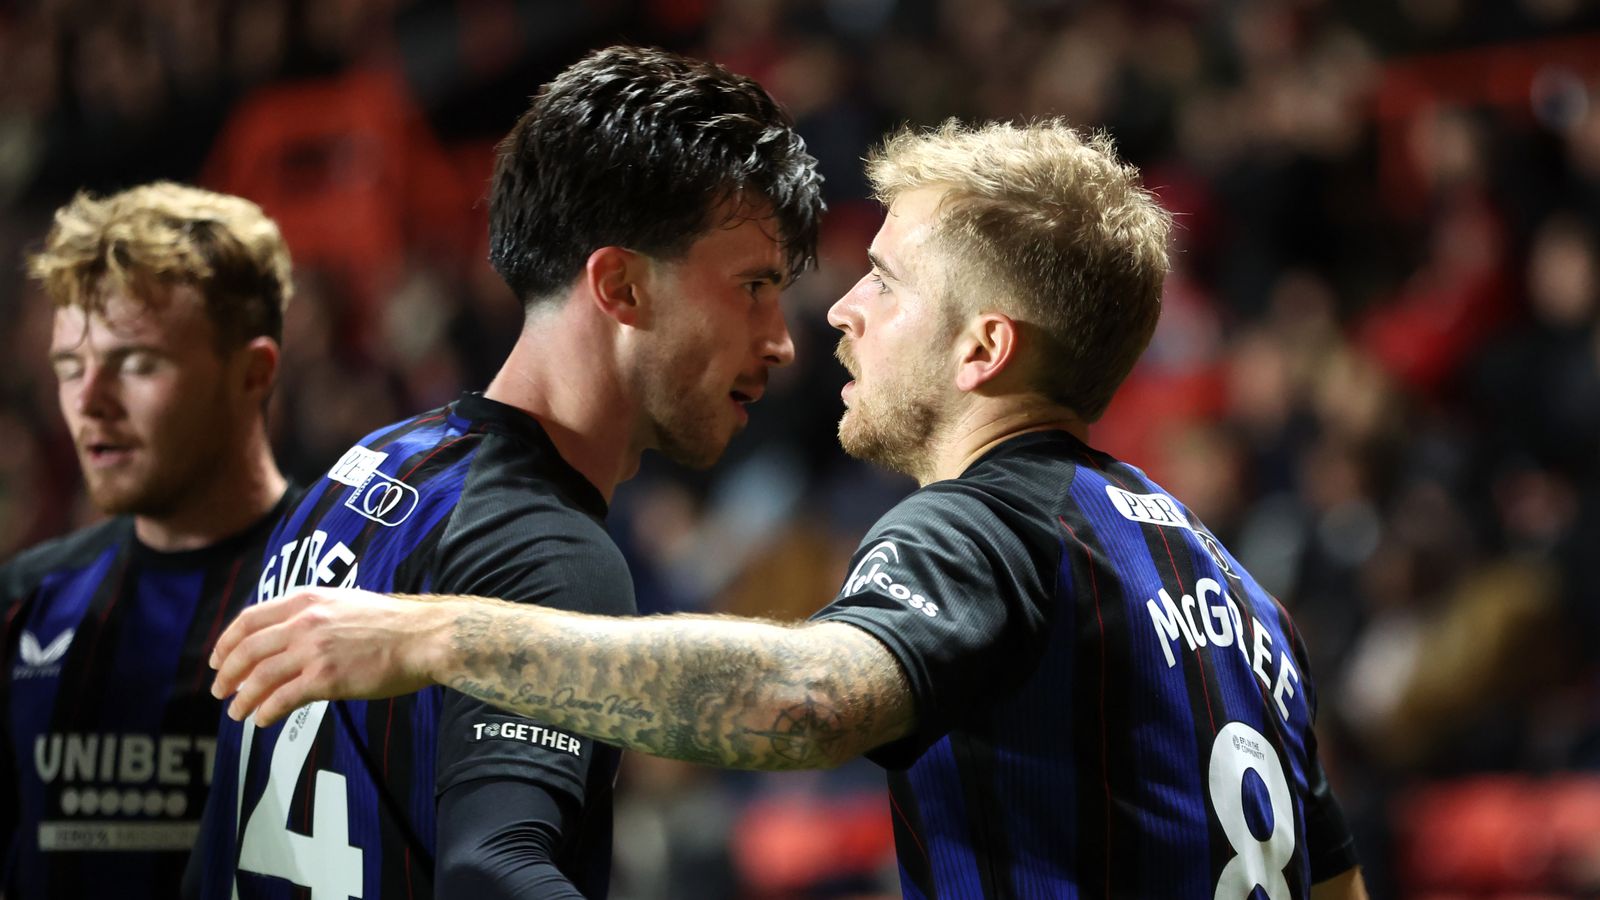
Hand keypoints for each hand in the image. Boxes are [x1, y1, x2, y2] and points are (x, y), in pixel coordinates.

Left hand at [210, 587, 451, 726]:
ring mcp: (313, 650)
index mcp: (307, 599)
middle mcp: (304, 621)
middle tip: (220, 691)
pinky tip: (263, 720)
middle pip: (247, 650)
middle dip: (227, 674)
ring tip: (237, 712)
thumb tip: (292, 636)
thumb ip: (314, 614)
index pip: (250, 619)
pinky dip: (266, 711)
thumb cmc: (393, 624)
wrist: (424, 637)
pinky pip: (282, 698)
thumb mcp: (345, 603)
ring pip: (259, 677)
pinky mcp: (326, 678)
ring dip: (242, 698)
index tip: (218, 659)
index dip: (227, 642)